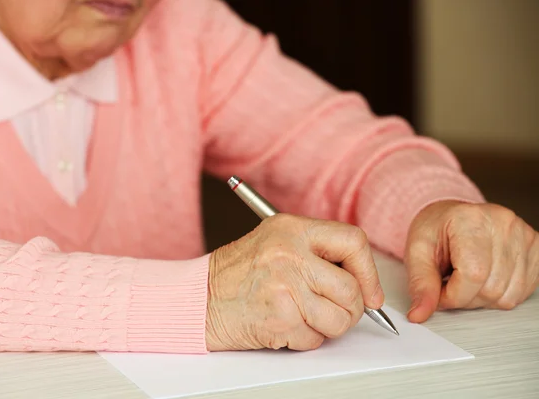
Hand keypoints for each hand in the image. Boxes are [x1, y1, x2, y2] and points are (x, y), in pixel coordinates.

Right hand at [205, 213, 384, 350]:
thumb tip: (365, 281)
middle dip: (351, 308)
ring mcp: (285, 287)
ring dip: (329, 326)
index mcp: (292, 229)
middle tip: (337, 311)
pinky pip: (316, 339)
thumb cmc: (237, 273)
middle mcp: (290, 254)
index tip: (370, 292)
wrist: (198, 298)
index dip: (369, 271)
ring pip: (340, 319)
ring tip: (306, 317)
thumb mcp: (276, 241)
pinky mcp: (279, 318)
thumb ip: (318, 252)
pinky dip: (306, 339)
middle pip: (352, 288)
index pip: (354, 241)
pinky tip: (286, 325)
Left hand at [405, 200, 538, 322]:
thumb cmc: (436, 229)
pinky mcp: (536, 251)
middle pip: (491, 289)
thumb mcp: (417, 251)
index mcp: (472, 220)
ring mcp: (524, 237)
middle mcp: (503, 225)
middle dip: (465, 297)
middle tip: (450, 283)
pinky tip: (484, 278)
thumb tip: (419, 313)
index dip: (452, 295)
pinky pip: (521, 293)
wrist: (451, 217)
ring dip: (482, 298)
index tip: (439, 293)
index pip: (473, 275)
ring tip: (466, 278)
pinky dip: (499, 294)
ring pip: (507, 296)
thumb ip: (420, 283)